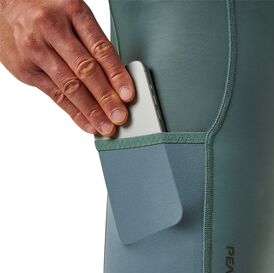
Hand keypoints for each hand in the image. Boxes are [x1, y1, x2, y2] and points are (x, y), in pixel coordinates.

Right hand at [0, 0, 134, 135]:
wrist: (4, 6)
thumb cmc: (47, 11)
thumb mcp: (72, 14)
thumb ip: (93, 43)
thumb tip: (117, 80)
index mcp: (72, 11)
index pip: (100, 49)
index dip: (116, 75)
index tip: (128, 95)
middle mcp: (52, 29)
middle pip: (85, 70)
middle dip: (106, 98)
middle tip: (120, 116)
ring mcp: (36, 49)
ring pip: (70, 86)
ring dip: (91, 111)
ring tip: (106, 126)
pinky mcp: (26, 69)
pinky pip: (55, 95)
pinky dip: (75, 112)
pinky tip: (88, 124)